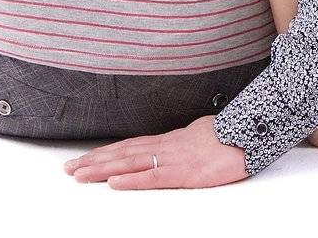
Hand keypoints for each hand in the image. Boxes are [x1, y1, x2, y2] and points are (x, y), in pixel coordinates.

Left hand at [63, 115, 246, 189]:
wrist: (249, 134)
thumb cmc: (229, 135)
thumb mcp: (201, 134)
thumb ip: (184, 142)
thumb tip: (178, 144)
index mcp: (169, 139)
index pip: (130, 145)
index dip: (106, 152)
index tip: (85, 158)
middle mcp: (165, 146)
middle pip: (122, 153)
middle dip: (93, 161)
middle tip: (69, 169)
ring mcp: (172, 158)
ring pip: (129, 162)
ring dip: (101, 169)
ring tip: (79, 175)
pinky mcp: (183, 172)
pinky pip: (152, 177)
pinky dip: (130, 179)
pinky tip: (113, 182)